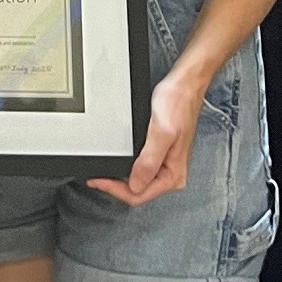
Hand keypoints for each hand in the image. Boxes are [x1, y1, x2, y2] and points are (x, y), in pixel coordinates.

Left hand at [90, 65, 205, 207]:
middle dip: (117, 187)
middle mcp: (171, 173)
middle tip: (97, 178)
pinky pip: (140, 168)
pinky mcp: (160, 153)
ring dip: (121, 179)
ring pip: (138, 181)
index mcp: (174, 174)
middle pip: (139, 191)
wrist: (185, 86)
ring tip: (104, 173)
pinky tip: (119, 161)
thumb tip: (136, 184)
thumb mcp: (162, 132)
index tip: (99, 180)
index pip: (140, 195)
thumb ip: (149, 160)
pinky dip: (127, 167)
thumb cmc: (178, 103)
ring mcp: (165, 163)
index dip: (116, 190)